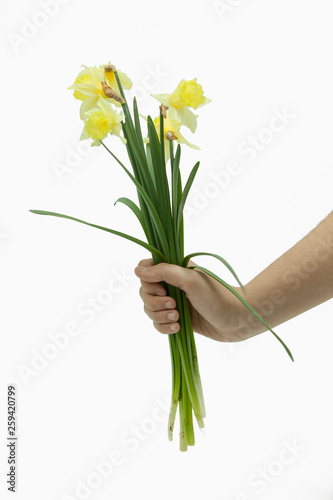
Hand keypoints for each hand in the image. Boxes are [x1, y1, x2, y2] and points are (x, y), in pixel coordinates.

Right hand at [134, 258, 250, 341]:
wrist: (236, 320)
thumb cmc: (217, 296)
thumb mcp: (190, 280)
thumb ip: (164, 272)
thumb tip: (137, 271)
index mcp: (174, 269)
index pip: (146, 269)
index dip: (148, 280)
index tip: (162, 288)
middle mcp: (171, 284)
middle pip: (144, 292)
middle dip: (155, 302)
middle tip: (174, 304)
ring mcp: (173, 302)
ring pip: (149, 309)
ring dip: (160, 315)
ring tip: (177, 318)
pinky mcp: (176, 319)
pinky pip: (157, 323)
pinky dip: (163, 327)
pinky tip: (177, 327)